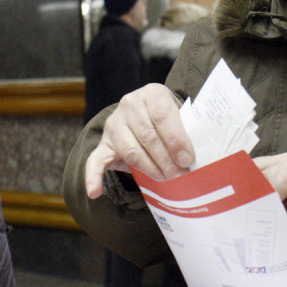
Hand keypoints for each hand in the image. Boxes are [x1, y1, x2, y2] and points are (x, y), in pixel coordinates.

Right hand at [84, 84, 193, 198]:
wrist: (146, 116)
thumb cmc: (170, 120)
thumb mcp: (181, 116)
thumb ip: (187, 131)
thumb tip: (192, 159)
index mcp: (152, 93)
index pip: (162, 115)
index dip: (176, 139)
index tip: (187, 159)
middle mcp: (129, 105)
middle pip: (148, 135)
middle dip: (167, 159)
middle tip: (181, 175)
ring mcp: (114, 124)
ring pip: (131, 151)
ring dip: (150, 169)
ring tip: (166, 179)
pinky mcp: (104, 144)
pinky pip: (95, 161)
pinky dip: (93, 177)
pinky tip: (94, 192)